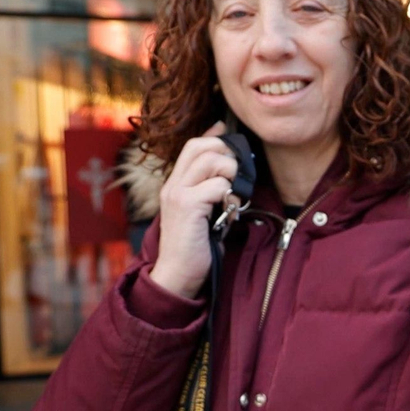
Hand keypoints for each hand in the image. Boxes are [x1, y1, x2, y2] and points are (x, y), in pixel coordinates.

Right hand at [148, 121, 238, 299]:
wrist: (178, 272)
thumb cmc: (196, 243)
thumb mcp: (203, 210)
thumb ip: (210, 187)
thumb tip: (228, 168)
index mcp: (175, 183)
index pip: (193, 145)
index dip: (215, 138)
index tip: (231, 139)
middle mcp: (173, 184)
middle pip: (202, 146)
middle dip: (228, 156)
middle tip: (236, 179)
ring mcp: (177, 193)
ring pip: (212, 160)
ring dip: (232, 175)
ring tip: (232, 196)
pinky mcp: (187, 206)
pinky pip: (218, 186)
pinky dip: (231, 196)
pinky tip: (230, 211)